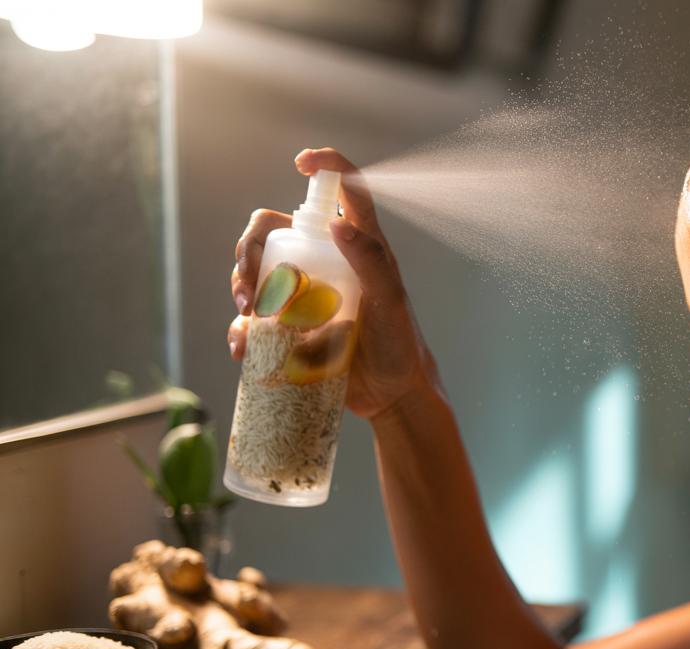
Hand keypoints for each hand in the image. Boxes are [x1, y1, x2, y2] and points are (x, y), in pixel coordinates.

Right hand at [228, 148, 439, 419]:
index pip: (344, 192)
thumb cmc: (398, 344)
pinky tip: (243, 349)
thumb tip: (339, 224)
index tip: (302, 162)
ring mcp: (305, 291)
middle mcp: (327, 261)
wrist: (390, 394)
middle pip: (273, 231)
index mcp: (358, 245)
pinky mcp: (291, 323)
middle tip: (249, 287)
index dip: (326, 167)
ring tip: (248, 317)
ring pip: (256, 270)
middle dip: (249, 249)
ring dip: (240, 286)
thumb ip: (372, 261)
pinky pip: (255, 316)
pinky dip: (242, 328)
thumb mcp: (389, 302)